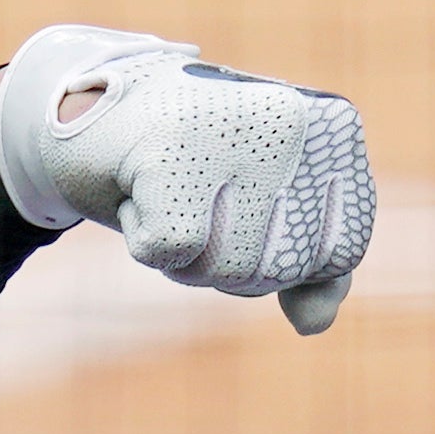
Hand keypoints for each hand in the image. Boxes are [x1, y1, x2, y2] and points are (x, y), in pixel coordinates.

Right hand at [0, 23, 374, 334]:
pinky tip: (138, 187)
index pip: (338, 253)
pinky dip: (144, 239)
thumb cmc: (193, 164)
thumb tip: (312, 324)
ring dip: (186, 252)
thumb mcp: (268, 211)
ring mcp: (230, 130)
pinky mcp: (166, 150)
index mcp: (332, 129)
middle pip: (278, 269)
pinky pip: (171, 253)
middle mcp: (291, 121)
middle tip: (198, 195)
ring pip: (227, 267)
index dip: (286, 257)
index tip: (246, 201)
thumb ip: (314, 265)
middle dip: (229, 256)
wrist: (96, 110)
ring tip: (169, 188)